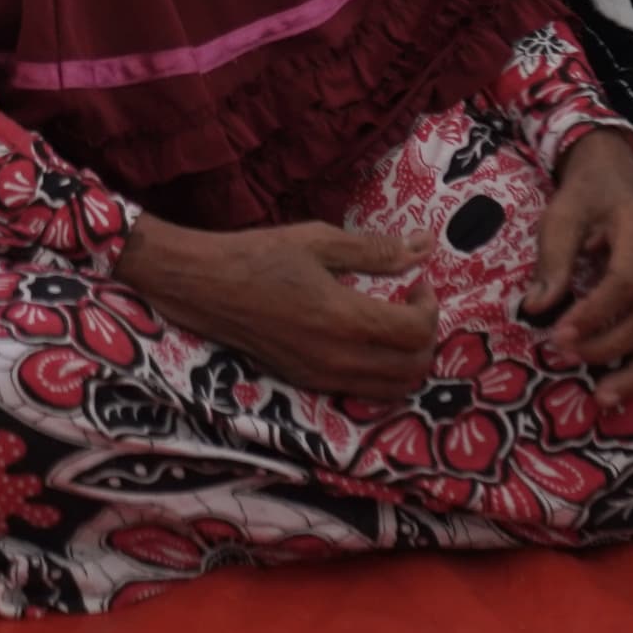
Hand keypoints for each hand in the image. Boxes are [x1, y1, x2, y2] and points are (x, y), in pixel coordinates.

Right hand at [116, 214, 438, 399]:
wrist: (202, 286)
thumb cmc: (259, 255)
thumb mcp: (318, 240)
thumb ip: (376, 250)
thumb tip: (426, 245)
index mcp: (343, 319)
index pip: (415, 332)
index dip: (430, 307)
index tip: (418, 282)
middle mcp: (337, 358)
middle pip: (412, 369)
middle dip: (426, 337)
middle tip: (412, 305)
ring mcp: (321, 377)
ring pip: (392, 390)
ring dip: (407, 361)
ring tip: (394, 326)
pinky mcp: (306, 384)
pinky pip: (362, 392)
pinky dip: (381, 374)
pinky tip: (366, 341)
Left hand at [526, 127, 632, 405]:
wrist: (620, 176)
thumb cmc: (587, 195)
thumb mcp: (561, 213)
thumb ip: (553, 259)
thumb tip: (536, 309)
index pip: (626, 282)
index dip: (594, 315)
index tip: (558, 336)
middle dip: (609, 348)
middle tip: (566, 358)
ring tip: (602, 397)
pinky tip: (625, 388)